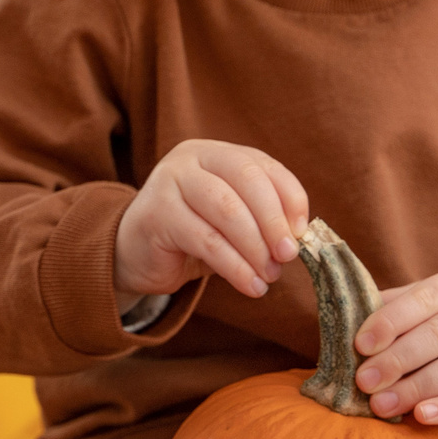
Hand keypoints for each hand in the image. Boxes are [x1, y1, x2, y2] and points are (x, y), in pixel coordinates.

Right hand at [114, 140, 309, 307]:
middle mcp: (192, 158)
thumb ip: (262, 221)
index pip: (264, 166)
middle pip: (247, 180)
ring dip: (255, 248)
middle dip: (274, 222)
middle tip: (288, 256)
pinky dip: (235, 267)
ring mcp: (170, 182)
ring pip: (227, 211)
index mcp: (217, 153)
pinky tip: (250, 285)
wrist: (136, 254)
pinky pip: (206, 241)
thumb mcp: (232, 222)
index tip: (301, 233)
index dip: (290, 198)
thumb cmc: (193, 236)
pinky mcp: (156, 214)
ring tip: (269, 276)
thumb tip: (299, 240)